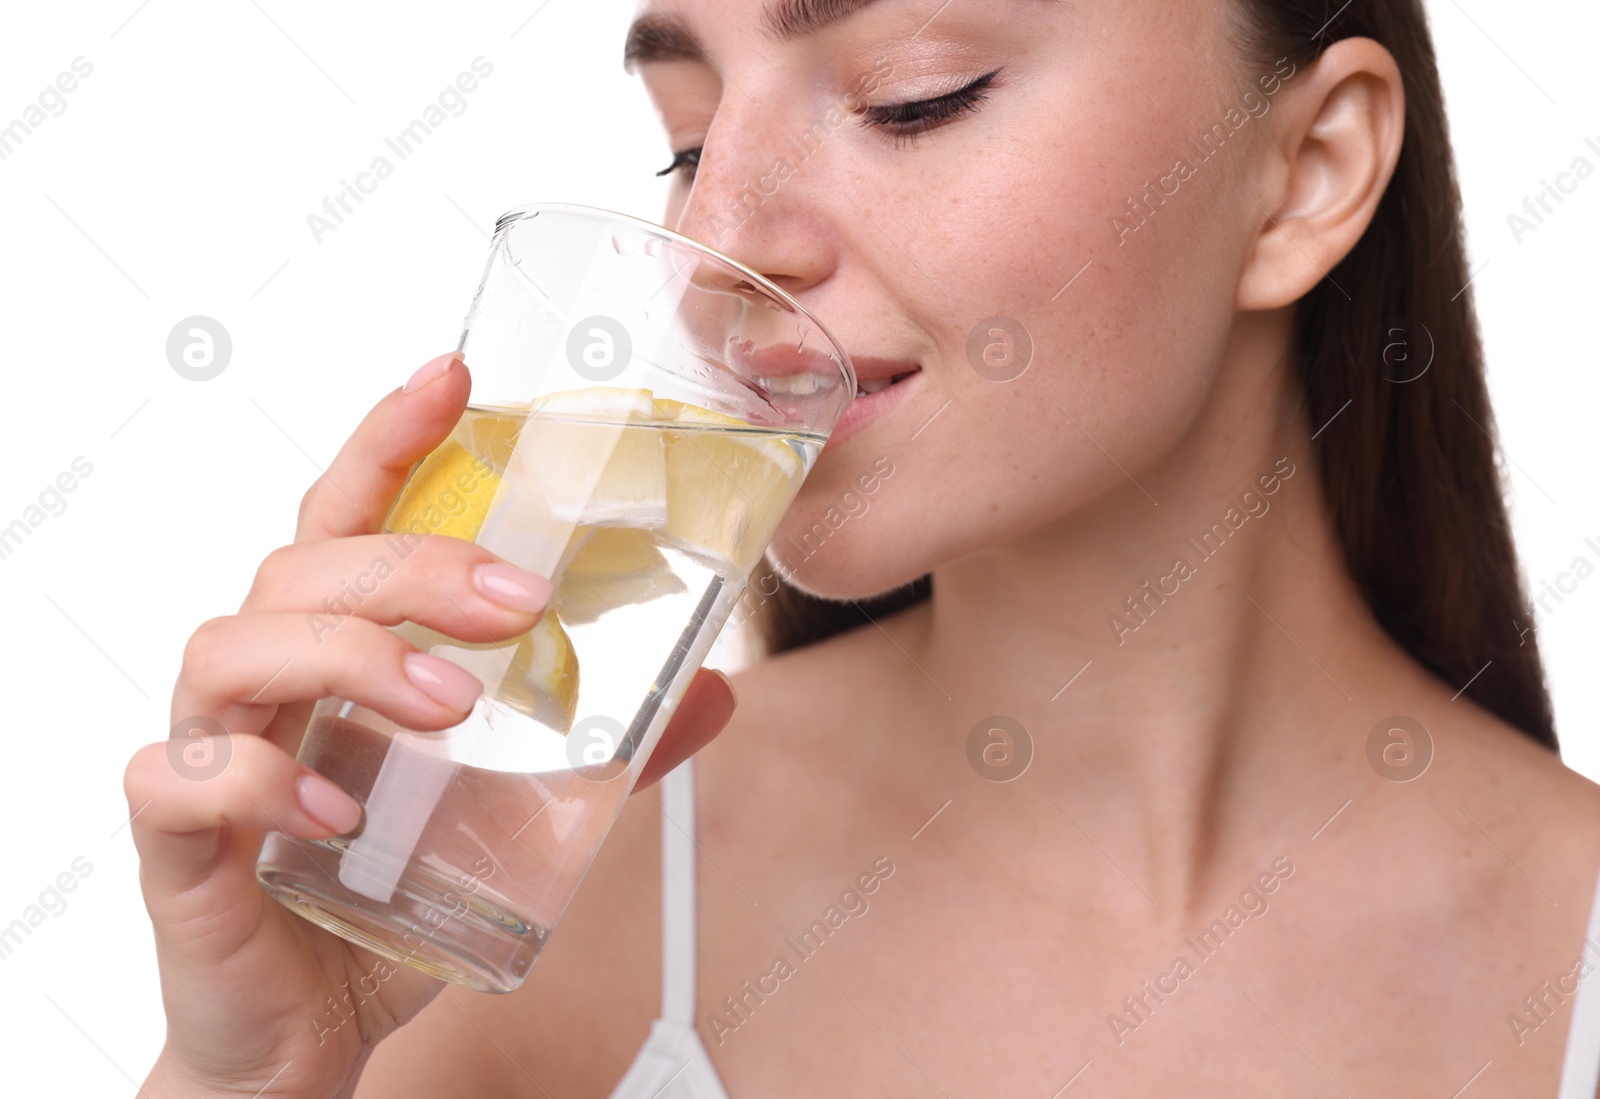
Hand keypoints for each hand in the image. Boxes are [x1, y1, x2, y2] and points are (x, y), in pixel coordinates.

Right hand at [125, 352, 737, 1097]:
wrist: (308, 1025)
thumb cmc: (386, 890)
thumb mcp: (516, 806)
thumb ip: (604, 746)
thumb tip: (713, 689)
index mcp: (337, 649)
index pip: (350, 513)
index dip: (394, 436)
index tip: (455, 373)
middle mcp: (266, 681)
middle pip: (306, 566)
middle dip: (414, 564)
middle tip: (518, 598)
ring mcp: (212, 751)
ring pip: (234, 645)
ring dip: (353, 657)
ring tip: (448, 705)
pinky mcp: (178, 840)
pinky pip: (182, 779)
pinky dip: (259, 779)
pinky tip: (338, 807)